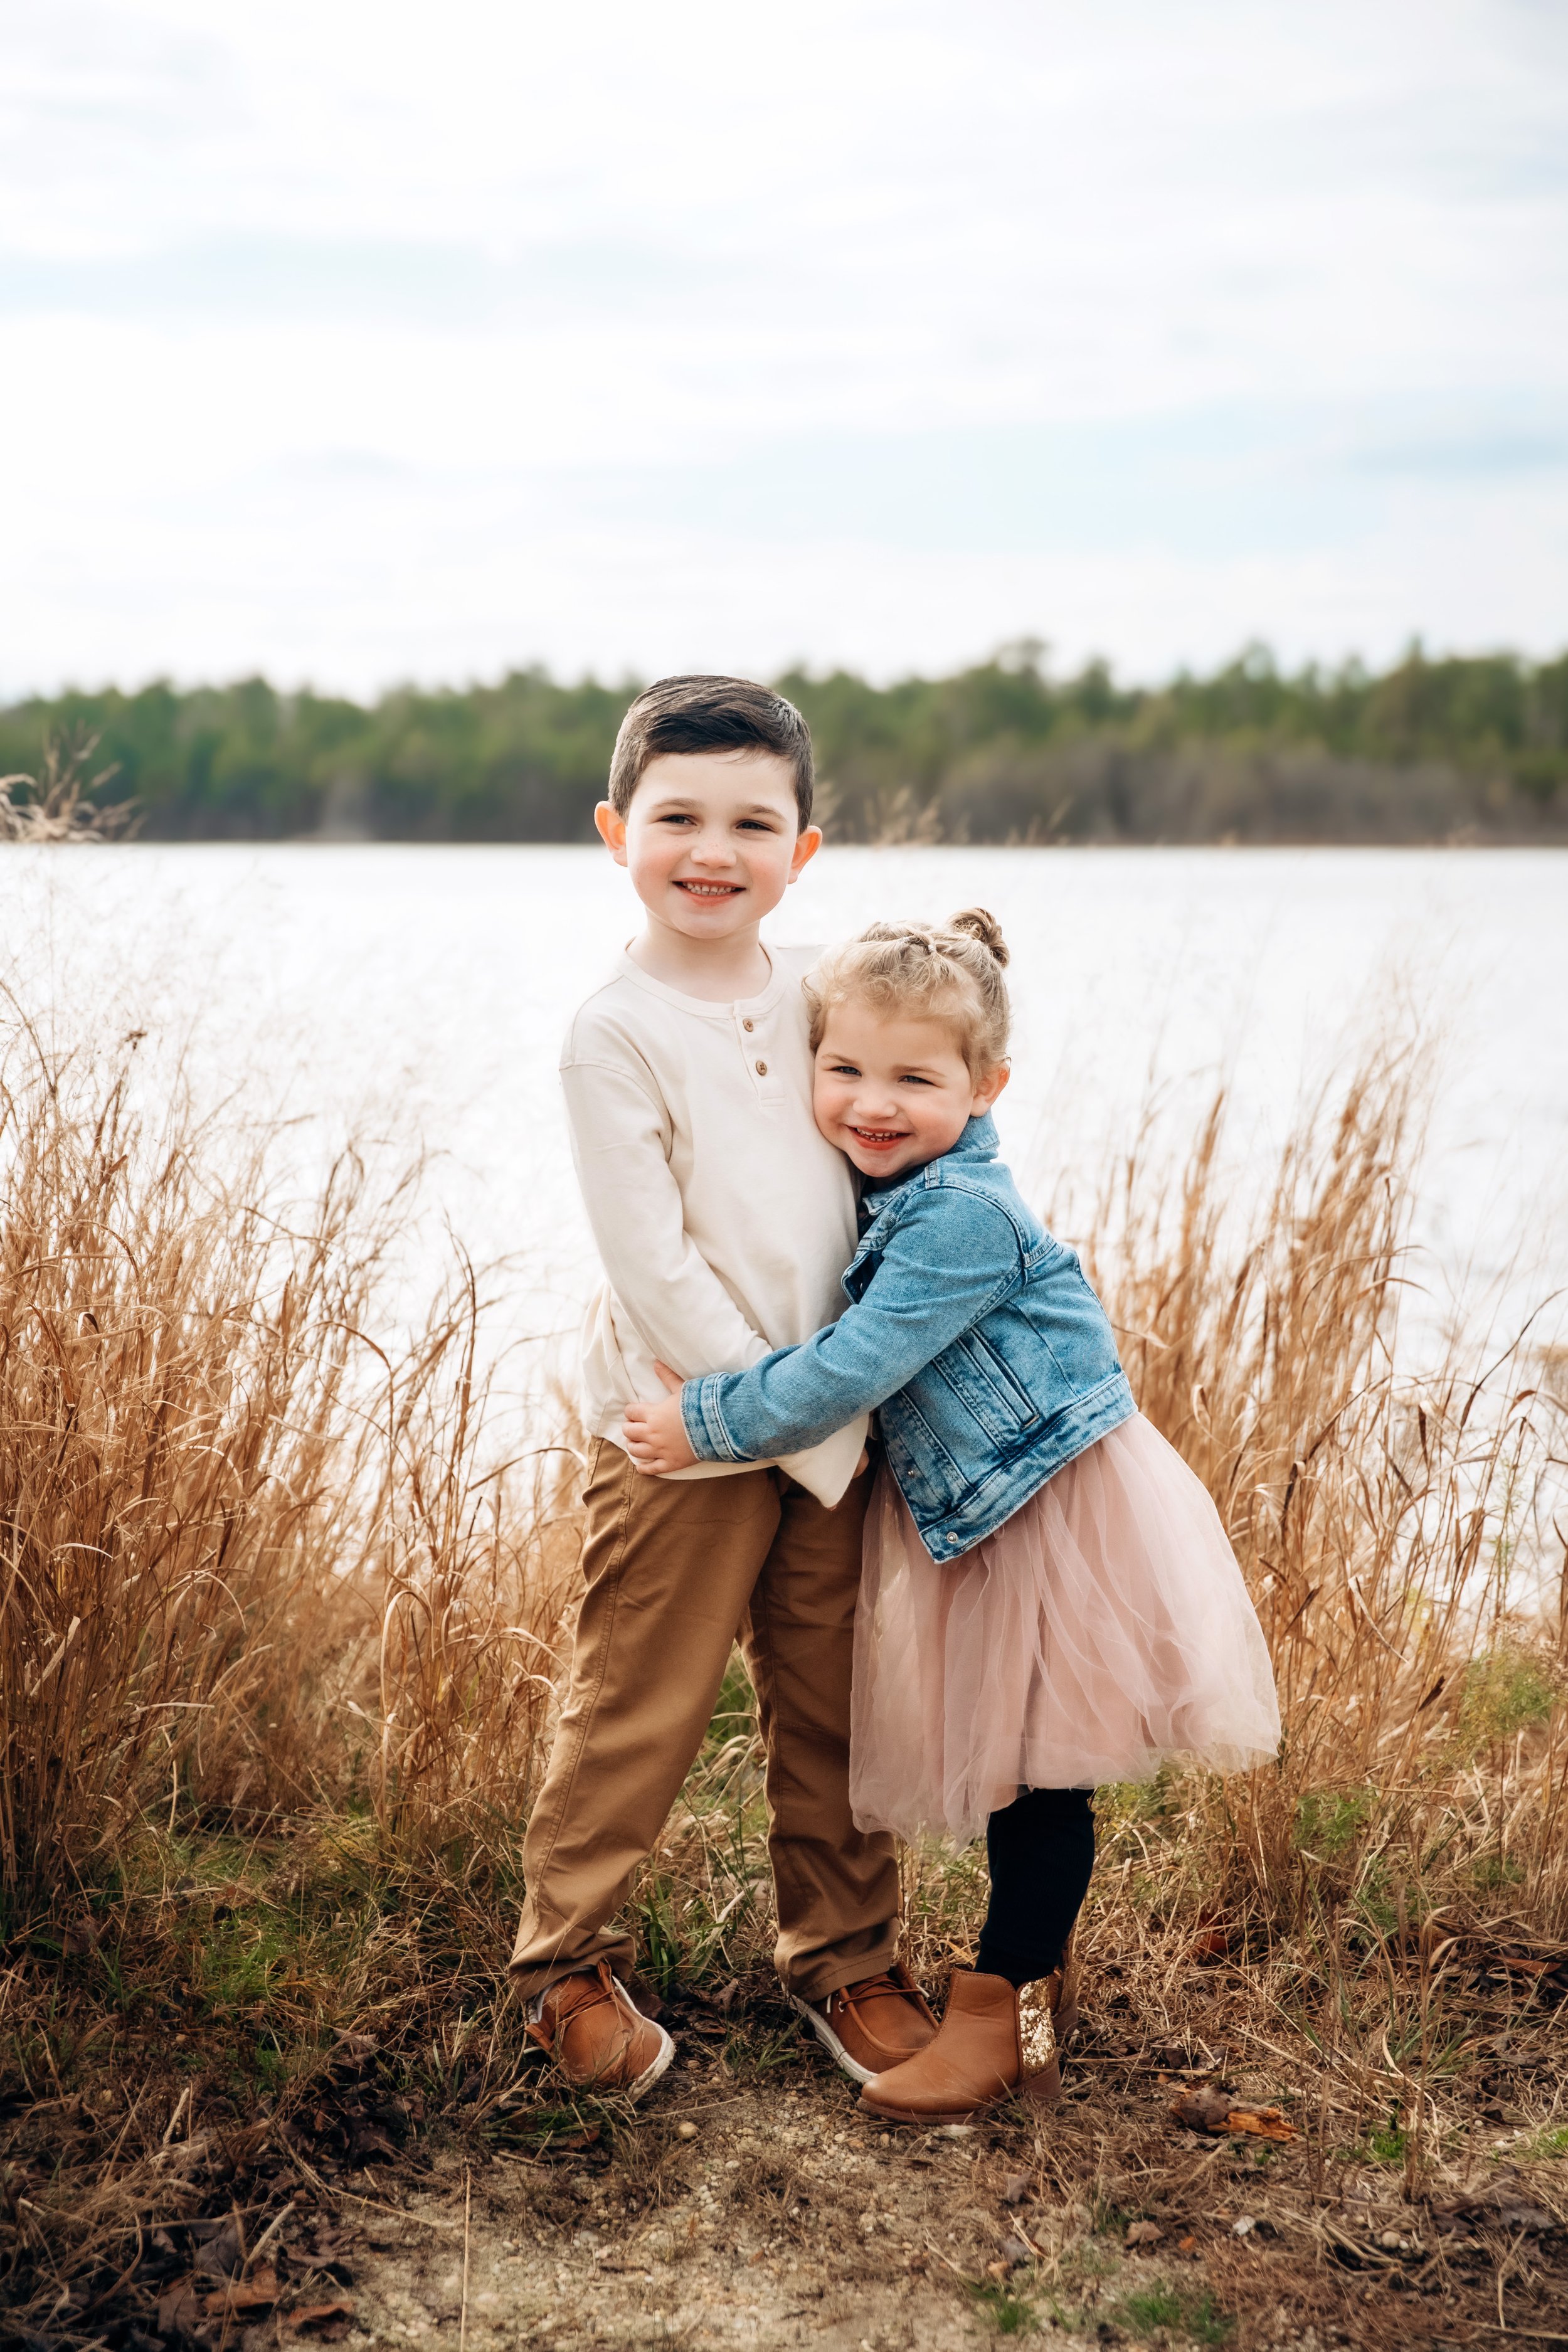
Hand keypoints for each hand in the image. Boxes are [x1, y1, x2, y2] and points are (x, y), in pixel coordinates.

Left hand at [622, 1361, 698, 1475]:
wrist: (717, 1426)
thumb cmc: (699, 1406)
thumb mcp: (682, 1388)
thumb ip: (667, 1377)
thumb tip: (656, 1363)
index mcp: (653, 1414)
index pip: (630, 1412)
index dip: (631, 1411)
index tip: (635, 1412)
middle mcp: (652, 1433)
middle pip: (629, 1431)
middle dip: (630, 1427)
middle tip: (636, 1426)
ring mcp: (660, 1450)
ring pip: (636, 1450)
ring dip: (633, 1445)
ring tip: (637, 1442)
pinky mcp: (670, 1463)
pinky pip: (650, 1469)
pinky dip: (643, 1467)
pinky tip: (641, 1465)